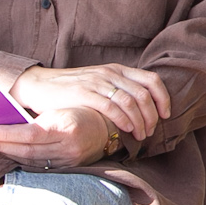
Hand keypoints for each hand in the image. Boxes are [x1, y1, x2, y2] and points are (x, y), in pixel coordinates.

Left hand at [0, 106, 114, 169]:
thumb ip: (38, 118)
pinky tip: (11, 153)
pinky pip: (40, 166)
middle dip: (3, 145)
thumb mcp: (61, 110)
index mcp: (66, 127)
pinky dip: (22, 160)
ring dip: (9, 153)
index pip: (31, 134)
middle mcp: (69, 147)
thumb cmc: (81, 112)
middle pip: (28, 150)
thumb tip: (6, 119)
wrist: (107, 128)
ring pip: (32, 160)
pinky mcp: (69, 168)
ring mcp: (69, 160)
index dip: (7, 135)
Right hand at [11, 64, 169, 140]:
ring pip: (131, 102)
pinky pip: (112, 107)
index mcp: (117, 69)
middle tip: (151, 131)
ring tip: (141, 135)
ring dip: (140, 121)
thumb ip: (118, 90)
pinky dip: (124, 120)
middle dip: (152, 115)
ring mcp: (98, 82)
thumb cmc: (71, 89)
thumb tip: (140, 108)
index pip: (151, 80)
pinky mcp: (84, 93)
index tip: (166, 115)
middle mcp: (111, 73)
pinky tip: (127, 130)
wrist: (40, 85)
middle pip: (144, 94)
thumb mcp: (99, 83)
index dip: (163, 98)